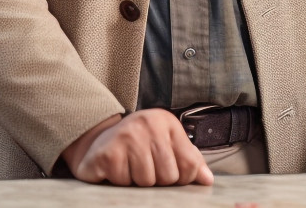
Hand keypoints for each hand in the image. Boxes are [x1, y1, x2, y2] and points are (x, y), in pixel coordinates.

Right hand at [60, 109, 214, 186]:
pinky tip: (115, 168)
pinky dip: (120, 182)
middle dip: (157, 180)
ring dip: (137, 182)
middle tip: (143, 166)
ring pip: (147, 182)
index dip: (180, 177)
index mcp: (166, 122)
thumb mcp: (167, 146)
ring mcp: (126, 137)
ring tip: (129, 166)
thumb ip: (189, 161)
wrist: (97, 142)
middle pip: (168, 176)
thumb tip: (207, 180)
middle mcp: (147, 124)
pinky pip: (125, 183)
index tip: (167, 170)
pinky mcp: (108, 153)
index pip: (189, 165)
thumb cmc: (137, 146)